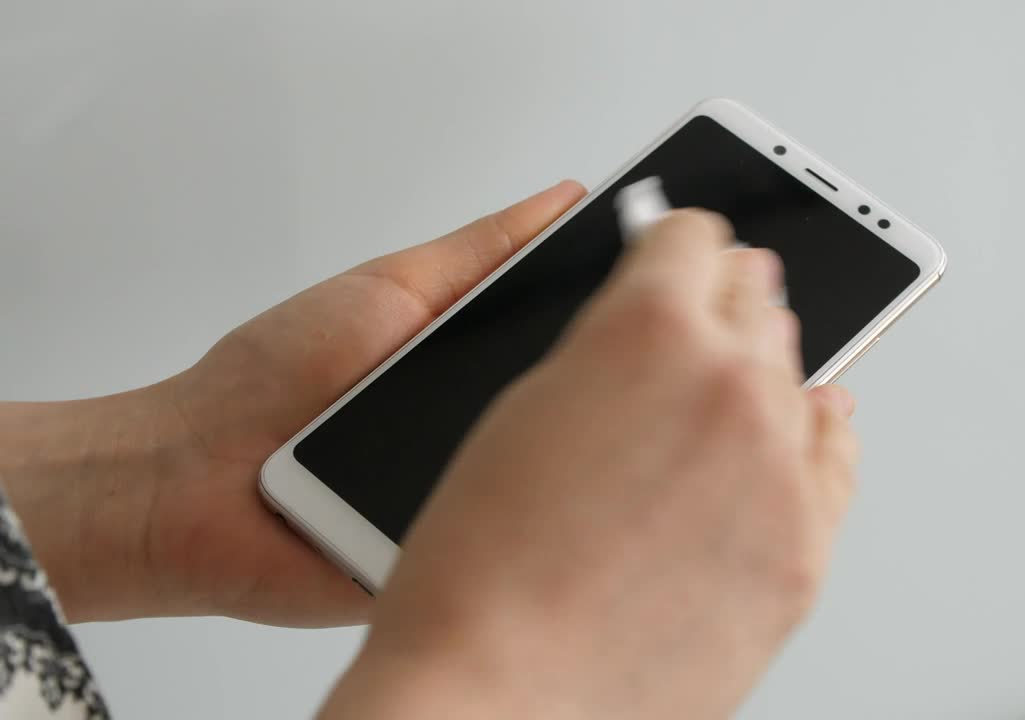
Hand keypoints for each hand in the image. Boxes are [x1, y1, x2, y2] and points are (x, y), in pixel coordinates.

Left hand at [0, 181, 586, 624]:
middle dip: (591, 388)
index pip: (581, 347)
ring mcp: (473, 501)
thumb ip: (481, 252)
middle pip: (577, 415)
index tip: (651, 293)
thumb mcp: (390, 290)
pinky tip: (476, 490)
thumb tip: (563, 202)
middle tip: (598, 358)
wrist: (190, 482)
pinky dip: (488, 513)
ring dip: (539, 452)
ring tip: (498, 424)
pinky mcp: (454, 562)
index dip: (622, 323)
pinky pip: (497, 540)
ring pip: (547, 479)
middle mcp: (488, 437)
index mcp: (481, 370)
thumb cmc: (271, 382)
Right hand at [321, 211, 858, 718]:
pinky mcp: (807, 543)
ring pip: (797, 374)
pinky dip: (813, 436)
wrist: (499, 701)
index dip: (675, 244)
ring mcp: (780, 466)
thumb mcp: (523, 412)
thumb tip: (657, 335)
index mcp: (647, 327)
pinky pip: (835, 458)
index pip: (691, 240)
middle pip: (755, 297)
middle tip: (707, 312)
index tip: (681, 251)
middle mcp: (730, 381)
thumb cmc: (482, 576)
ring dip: (763, 372)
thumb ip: (609, 353)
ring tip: (731, 387)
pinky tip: (804, 424)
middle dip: (722, 301)